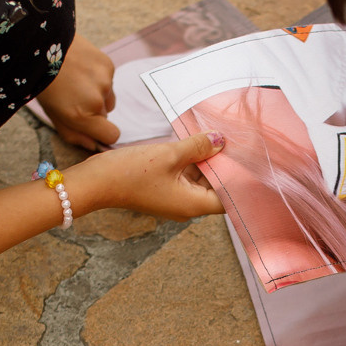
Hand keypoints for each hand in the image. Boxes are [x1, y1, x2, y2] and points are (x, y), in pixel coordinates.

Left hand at [36, 36, 118, 148]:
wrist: (42, 45)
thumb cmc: (44, 83)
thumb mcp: (53, 115)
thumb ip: (73, 135)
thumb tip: (93, 145)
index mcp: (81, 116)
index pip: (112, 135)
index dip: (103, 133)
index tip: (93, 127)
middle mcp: (97, 100)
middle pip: (106, 115)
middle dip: (94, 111)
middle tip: (74, 97)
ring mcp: (105, 81)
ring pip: (108, 98)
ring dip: (98, 94)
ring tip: (77, 82)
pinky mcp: (108, 65)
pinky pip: (108, 80)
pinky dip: (98, 78)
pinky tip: (82, 70)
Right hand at [64, 132, 225, 222]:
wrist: (96, 182)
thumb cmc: (131, 172)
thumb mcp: (169, 154)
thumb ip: (198, 147)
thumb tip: (220, 141)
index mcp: (193, 205)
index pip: (230, 196)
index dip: (240, 177)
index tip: (249, 157)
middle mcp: (187, 207)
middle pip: (217, 188)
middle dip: (224, 165)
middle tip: (236, 141)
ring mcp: (176, 200)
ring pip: (201, 181)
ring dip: (208, 162)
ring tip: (218, 138)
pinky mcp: (165, 191)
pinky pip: (186, 178)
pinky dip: (193, 163)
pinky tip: (197, 144)